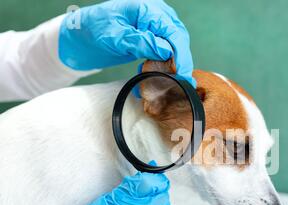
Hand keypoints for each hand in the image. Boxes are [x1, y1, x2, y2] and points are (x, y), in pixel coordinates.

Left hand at [59, 0, 194, 85]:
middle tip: (181, 83)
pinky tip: (150, 76)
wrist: (76, 37)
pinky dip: (160, 67)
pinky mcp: (149, 39)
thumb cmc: (91, 30)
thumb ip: (141, 42)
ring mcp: (153, 27)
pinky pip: (163, 53)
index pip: (174, 32)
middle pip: (178, 40)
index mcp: (147, 8)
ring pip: (173, 48)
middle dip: (180, 63)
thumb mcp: (115, 37)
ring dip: (170, 66)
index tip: (182, 75)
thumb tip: (167, 50)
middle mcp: (154, 15)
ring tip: (165, 83)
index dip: (181, 55)